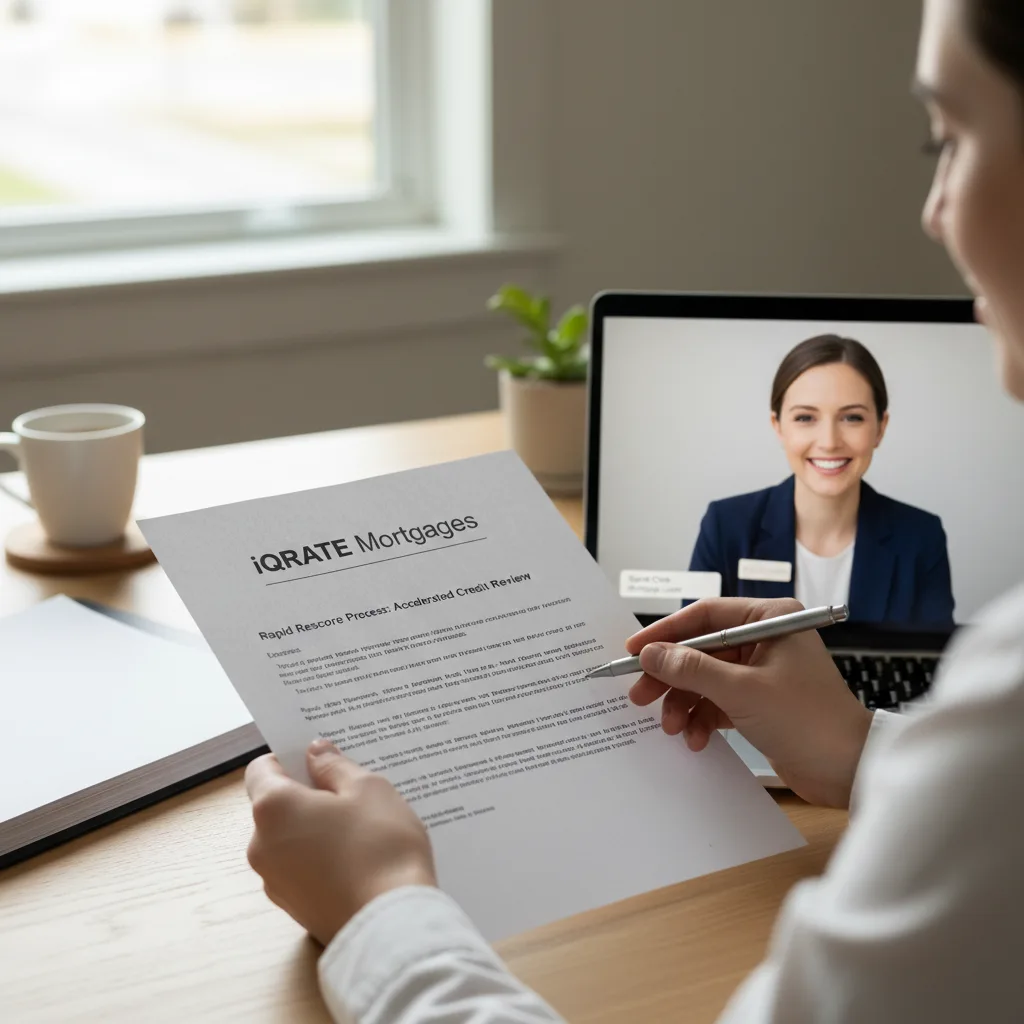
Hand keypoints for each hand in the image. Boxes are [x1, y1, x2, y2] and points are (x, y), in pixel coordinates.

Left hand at [244, 740, 436, 945]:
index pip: (261, 769)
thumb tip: (315, 753)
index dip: (289, 758)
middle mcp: (262, 846)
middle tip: (352, 792)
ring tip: (363, 828)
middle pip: (276, 806)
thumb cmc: (381, 847)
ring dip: (317, 827)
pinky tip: (359, 858)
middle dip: (309, 794)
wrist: (392, 925)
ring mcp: (275, 882)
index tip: (321, 759)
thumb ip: (335, 766)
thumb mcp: (368, 788)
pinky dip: (322, 857)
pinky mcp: (295, 908)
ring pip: (291, 839)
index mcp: (273, 809)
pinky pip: (302, 868)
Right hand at [627, 598, 873, 807]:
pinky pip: (718, 702)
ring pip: (706, 679)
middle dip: (671, 676)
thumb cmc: (807, 720)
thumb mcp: (741, 691)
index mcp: (770, 619)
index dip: (666, 633)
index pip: (705, 616)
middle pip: (701, 650)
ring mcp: (762, 671)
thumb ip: (691, 669)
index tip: (634, 650)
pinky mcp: (761, 701)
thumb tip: (649, 655)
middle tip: (640, 695)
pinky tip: (695, 739)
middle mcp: (766, 639)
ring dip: (684, 703)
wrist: (849, 770)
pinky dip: (702, 718)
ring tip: (671, 726)